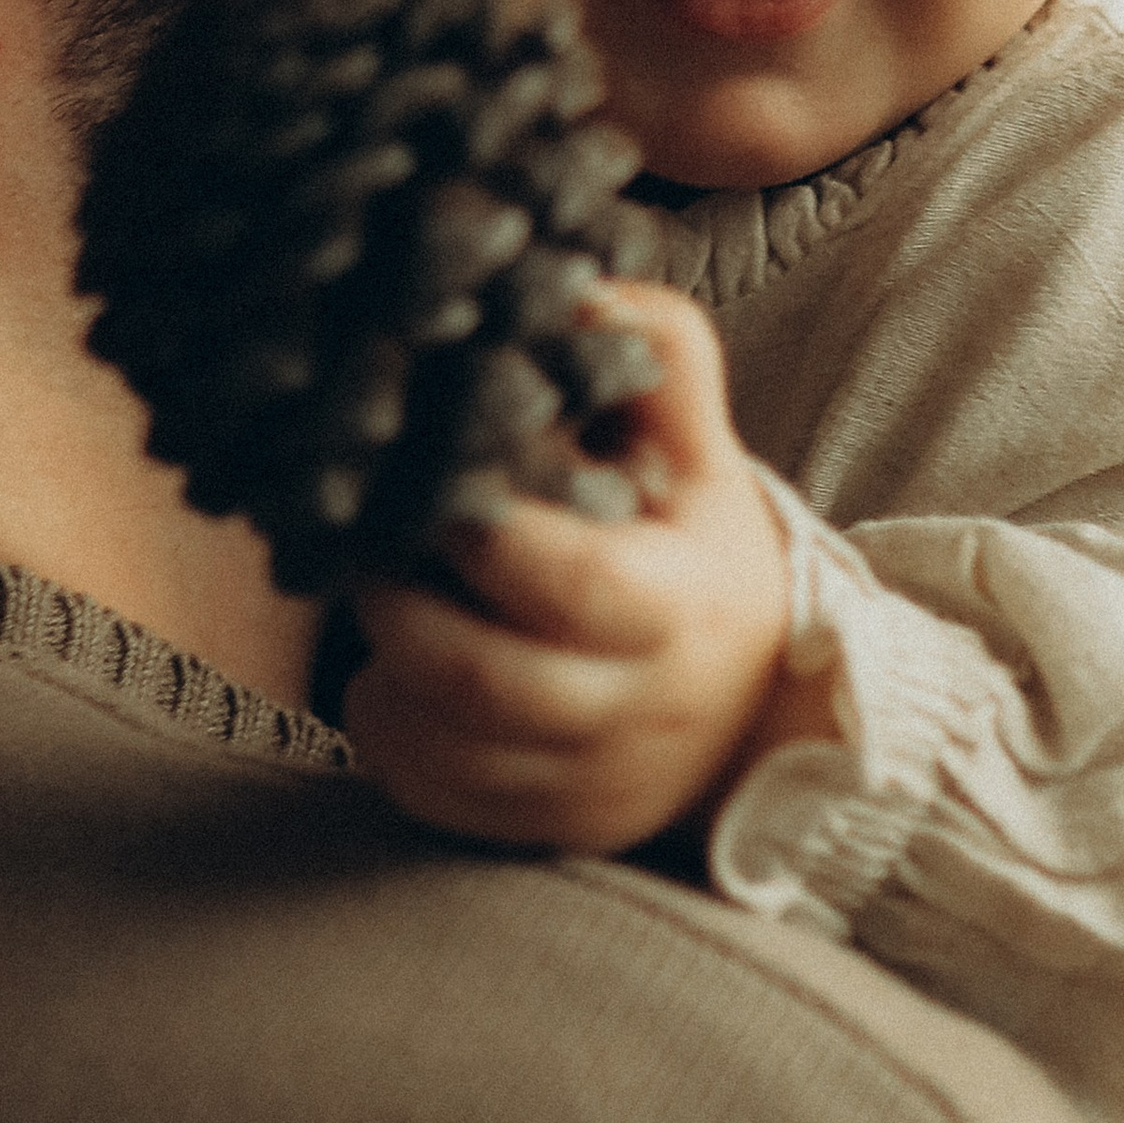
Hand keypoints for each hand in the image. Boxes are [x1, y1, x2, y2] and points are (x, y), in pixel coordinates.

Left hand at [342, 282, 808, 857]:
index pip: (567, 579)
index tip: (432, 478)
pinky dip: (387, 716)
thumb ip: (658, 358)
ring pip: (428, 738)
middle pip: (472, 674)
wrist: (755, 717)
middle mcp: (629, 714)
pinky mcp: (528, 830)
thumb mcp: (705, 455)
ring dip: (380, 657)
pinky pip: (416, 782)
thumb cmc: (703, 560)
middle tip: (368, 534)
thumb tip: (580, 292)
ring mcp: (575, 787)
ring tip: (385, 587)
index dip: (479, 528)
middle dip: (394, 597)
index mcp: (677, 610)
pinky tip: (403, 661)